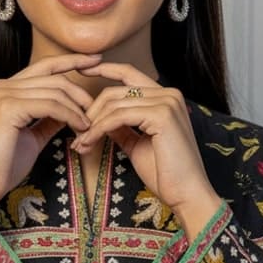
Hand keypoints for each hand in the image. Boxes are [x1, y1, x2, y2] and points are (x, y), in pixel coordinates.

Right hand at [0, 54, 100, 236]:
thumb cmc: (3, 166)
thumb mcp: (32, 137)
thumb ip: (48, 119)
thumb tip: (71, 111)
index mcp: (5, 89)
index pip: (44, 66)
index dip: (72, 61)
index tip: (96, 60)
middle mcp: (1, 85)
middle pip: (54, 77)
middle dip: (80, 92)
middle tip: (96, 111)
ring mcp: (3, 94)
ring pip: (55, 91)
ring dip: (78, 109)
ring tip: (88, 126)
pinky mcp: (8, 108)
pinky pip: (51, 105)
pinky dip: (70, 116)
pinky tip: (80, 128)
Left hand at [72, 62, 223, 239]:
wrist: (186, 193)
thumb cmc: (165, 172)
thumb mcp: (137, 144)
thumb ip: (122, 127)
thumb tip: (99, 119)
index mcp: (165, 97)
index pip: (128, 74)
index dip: (103, 69)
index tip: (80, 70)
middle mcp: (169, 94)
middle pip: (115, 91)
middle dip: (90, 112)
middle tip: (76, 133)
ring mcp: (166, 102)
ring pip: (113, 104)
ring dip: (91, 125)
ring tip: (81, 144)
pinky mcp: (162, 115)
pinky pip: (118, 116)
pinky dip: (99, 129)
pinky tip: (89, 142)